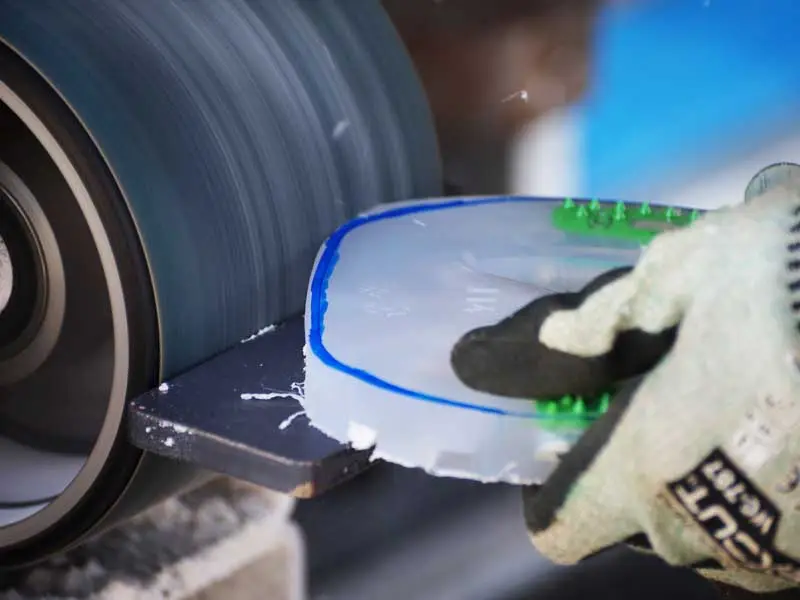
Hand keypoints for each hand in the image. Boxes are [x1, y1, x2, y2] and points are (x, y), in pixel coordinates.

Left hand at [451, 164, 799, 593]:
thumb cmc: (793, 273)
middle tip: (655, 409)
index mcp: (652, 463)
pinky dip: (762, 503)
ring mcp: (788, 553)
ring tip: (727, 418)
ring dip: (699, 492)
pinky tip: (780, 437)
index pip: (564, 525)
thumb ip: (610, 316)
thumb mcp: (690, 268)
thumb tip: (557, 338)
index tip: (567, 447)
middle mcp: (714, 529)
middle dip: (630, 477)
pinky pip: (773, 543)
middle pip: (635, 528)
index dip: (552, 494)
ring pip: (709, 542)